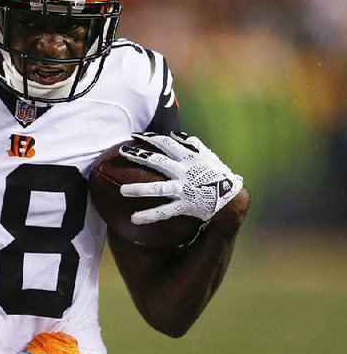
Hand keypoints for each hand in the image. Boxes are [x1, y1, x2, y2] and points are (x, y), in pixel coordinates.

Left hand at [119, 131, 243, 224]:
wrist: (232, 198)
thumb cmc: (218, 175)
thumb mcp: (208, 155)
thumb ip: (192, 144)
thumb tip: (175, 134)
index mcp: (189, 158)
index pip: (166, 143)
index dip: (150, 138)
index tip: (135, 136)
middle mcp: (183, 172)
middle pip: (157, 161)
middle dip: (138, 155)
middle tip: (122, 151)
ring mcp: (183, 189)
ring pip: (158, 188)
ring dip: (139, 189)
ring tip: (122, 191)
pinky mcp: (184, 205)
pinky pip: (164, 211)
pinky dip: (149, 215)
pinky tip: (134, 219)